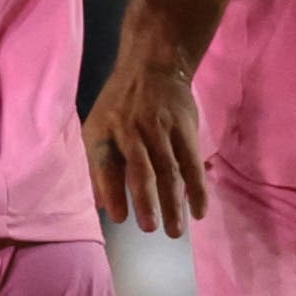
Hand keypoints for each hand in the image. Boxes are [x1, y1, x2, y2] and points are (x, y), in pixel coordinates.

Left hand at [82, 47, 207, 234]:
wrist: (153, 65)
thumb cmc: (119, 105)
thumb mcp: (97, 126)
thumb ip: (96, 165)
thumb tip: (98, 205)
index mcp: (104, 132)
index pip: (106, 164)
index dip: (112, 190)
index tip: (118, 217)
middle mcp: (131, 131)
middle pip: (140, 169)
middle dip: (145, 200)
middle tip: (149, 228)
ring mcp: (160, 129)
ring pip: (169, 170)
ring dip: (173, 202)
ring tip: (174, 230)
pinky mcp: (184, 129)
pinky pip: (192, 163)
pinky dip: (197, 188)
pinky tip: (199, 211)